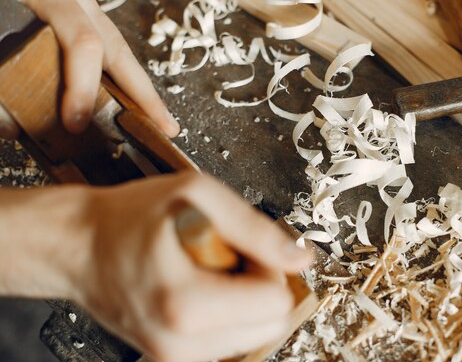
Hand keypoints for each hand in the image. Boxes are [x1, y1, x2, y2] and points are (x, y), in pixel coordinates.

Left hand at [0, 0, 179, 137]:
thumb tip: (14, 127)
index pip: (84, 45)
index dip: (84, 88)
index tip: (75, 124)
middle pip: (119, 53)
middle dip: (143, 95)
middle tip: (164, 126)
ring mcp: (85, 5)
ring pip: (121, 54)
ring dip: (140, 90)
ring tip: (159, 119)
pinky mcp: (87, 18)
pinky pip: (112, 52)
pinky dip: (125, 80)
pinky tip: (138, 103)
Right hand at [0, 172, 310, 361]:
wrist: (80, 246)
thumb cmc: (128, 217)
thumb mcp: (199, 197)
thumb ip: (256, 229)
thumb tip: (299, 258)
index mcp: (187, 306)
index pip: (275, 302)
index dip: (267, 264)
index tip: (239, 244)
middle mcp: (181, 344)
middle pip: (270, 323)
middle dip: (259, 284)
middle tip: (223, 255)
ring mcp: (176, 356)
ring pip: (254, 333)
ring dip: (243, 298)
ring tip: (206, 269)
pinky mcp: (174, 357)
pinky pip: (230, 338)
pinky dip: (226, 311)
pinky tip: (199, 285)